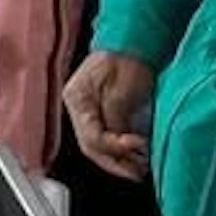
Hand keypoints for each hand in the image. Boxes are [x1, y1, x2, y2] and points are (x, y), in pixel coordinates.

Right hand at [63, 51, 155, 179]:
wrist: (131, 42)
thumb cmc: (126, 59)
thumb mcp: (121, 88)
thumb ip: (115, 116)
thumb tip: (116, 141)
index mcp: (76, 100)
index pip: (89, 137)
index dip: (114, 147)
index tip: (137, 145)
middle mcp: (77, 109)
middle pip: (90, 147)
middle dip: (114, 162)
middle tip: (136, 172)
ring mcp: (86, 112)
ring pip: (96, 146)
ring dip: (118, 160)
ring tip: (139, 169)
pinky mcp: (100, 113)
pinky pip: (105, 138)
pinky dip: (120, 150)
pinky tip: (135, 156)